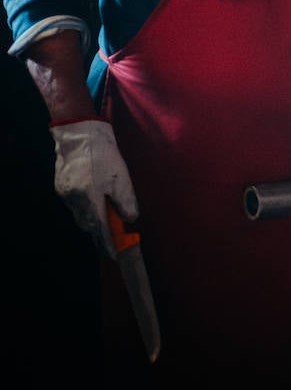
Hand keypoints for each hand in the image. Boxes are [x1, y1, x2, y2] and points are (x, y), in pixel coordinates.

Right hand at [50, 119, 138, 257]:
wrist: (79, 134)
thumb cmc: (103, 154)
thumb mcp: (121, 178)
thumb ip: (126, 202)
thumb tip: (130, 219)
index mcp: (90, 200)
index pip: (100, 230)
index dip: (108, 243)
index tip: (115, 255)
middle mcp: (74, 201)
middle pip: (88, 225)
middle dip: (99, 233)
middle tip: (111, 239)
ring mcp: (65, 194)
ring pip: (80, 214)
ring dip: (92, 219)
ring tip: (105, 220)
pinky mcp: (61, 186)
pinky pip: (74, 204)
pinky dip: (85, 207)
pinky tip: (94, 202)